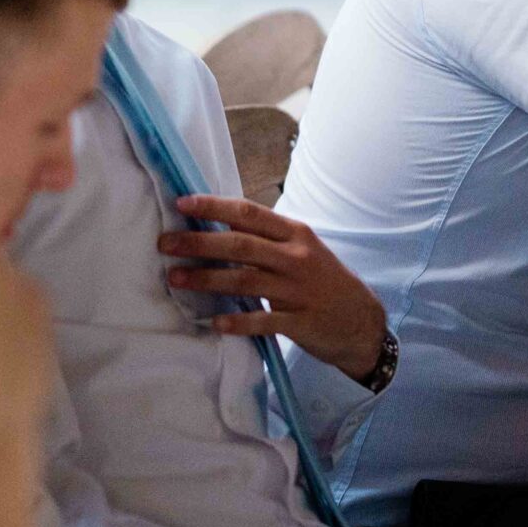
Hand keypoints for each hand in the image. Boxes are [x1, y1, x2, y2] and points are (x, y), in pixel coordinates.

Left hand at [159, 195, 388, 379]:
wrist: (362, 320)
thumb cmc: (323, 281)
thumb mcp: (302, 251)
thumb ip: (266, 240)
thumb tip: (217, 226)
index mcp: (296, 234)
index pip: (250, 214)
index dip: (215, 206)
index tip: (182, 203)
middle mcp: (297, 257)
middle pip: (241, 245)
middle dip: (200, 243)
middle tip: (165, 243)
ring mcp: (299, 290)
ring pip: (246, 281)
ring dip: (207, 279)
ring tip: (175, 278)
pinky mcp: (301, 322)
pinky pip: (264, 320)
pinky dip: (238, 321)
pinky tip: (215, 322)